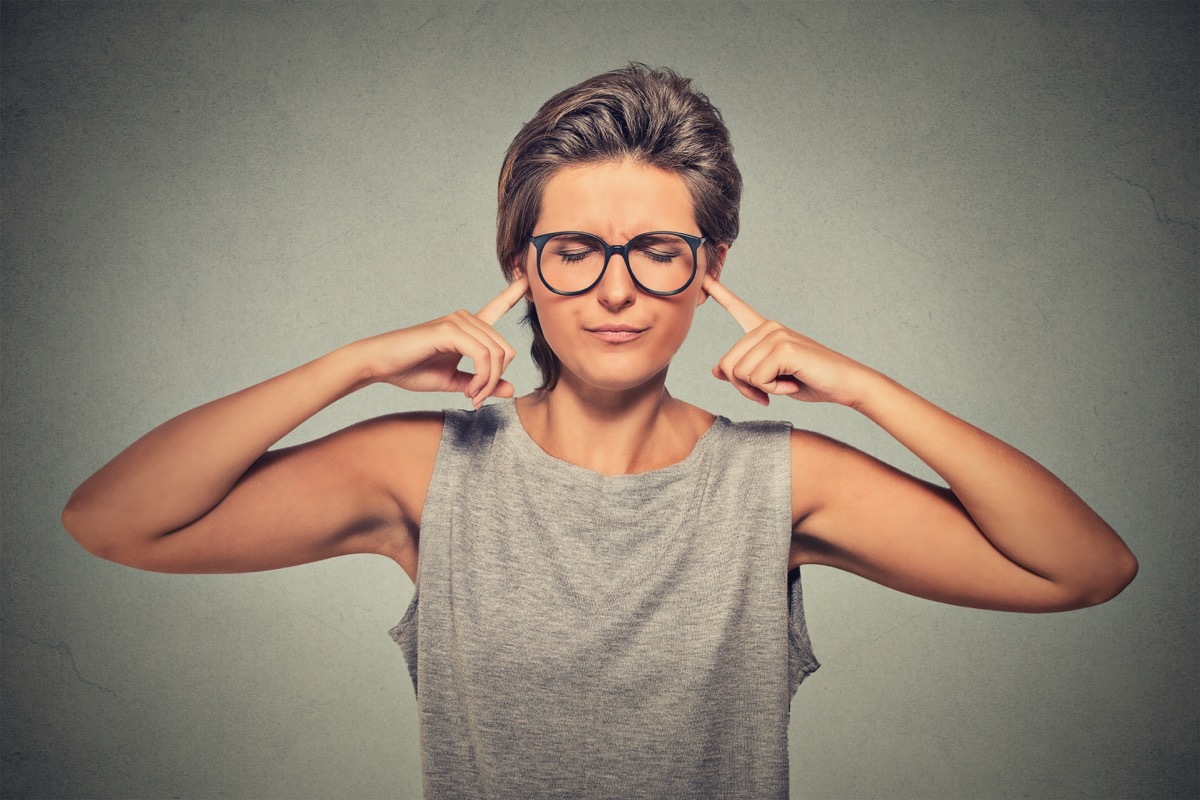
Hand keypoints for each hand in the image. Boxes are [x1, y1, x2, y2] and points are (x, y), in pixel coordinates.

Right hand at [359, 275, 528, 408]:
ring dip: (488, 384)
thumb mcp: (455, 381)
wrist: (380, 365)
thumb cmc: (412, 370)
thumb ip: (483, 384)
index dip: (515, 293)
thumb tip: (511, 389)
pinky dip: (481, 379)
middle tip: (477, 399)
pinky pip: (483, 356)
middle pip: (506, 350)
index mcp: (468, 327)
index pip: (497, 306)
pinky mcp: (449, 330)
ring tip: (471, 397)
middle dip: (495, 381)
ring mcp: (458, 321)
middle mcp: (466, 319)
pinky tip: (469, 391)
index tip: (529, 280)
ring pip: (496, 355)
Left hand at [703, 273, 875, 407]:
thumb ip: (744, 372)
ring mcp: (776, 335)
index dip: (718, 292)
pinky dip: (774, 390)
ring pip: (740, 374)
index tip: (703, 276)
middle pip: (728, 364)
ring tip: (786, 383)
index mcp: (765, 330)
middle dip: (744, 388)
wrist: (846, 384)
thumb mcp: (770, 378)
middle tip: (768, 393)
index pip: (737, 308)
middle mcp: (768, 328)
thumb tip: (716, 371)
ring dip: (761, 390)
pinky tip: (793, 383)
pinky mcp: (783, 347)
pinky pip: (758, 379)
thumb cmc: (810, 381)